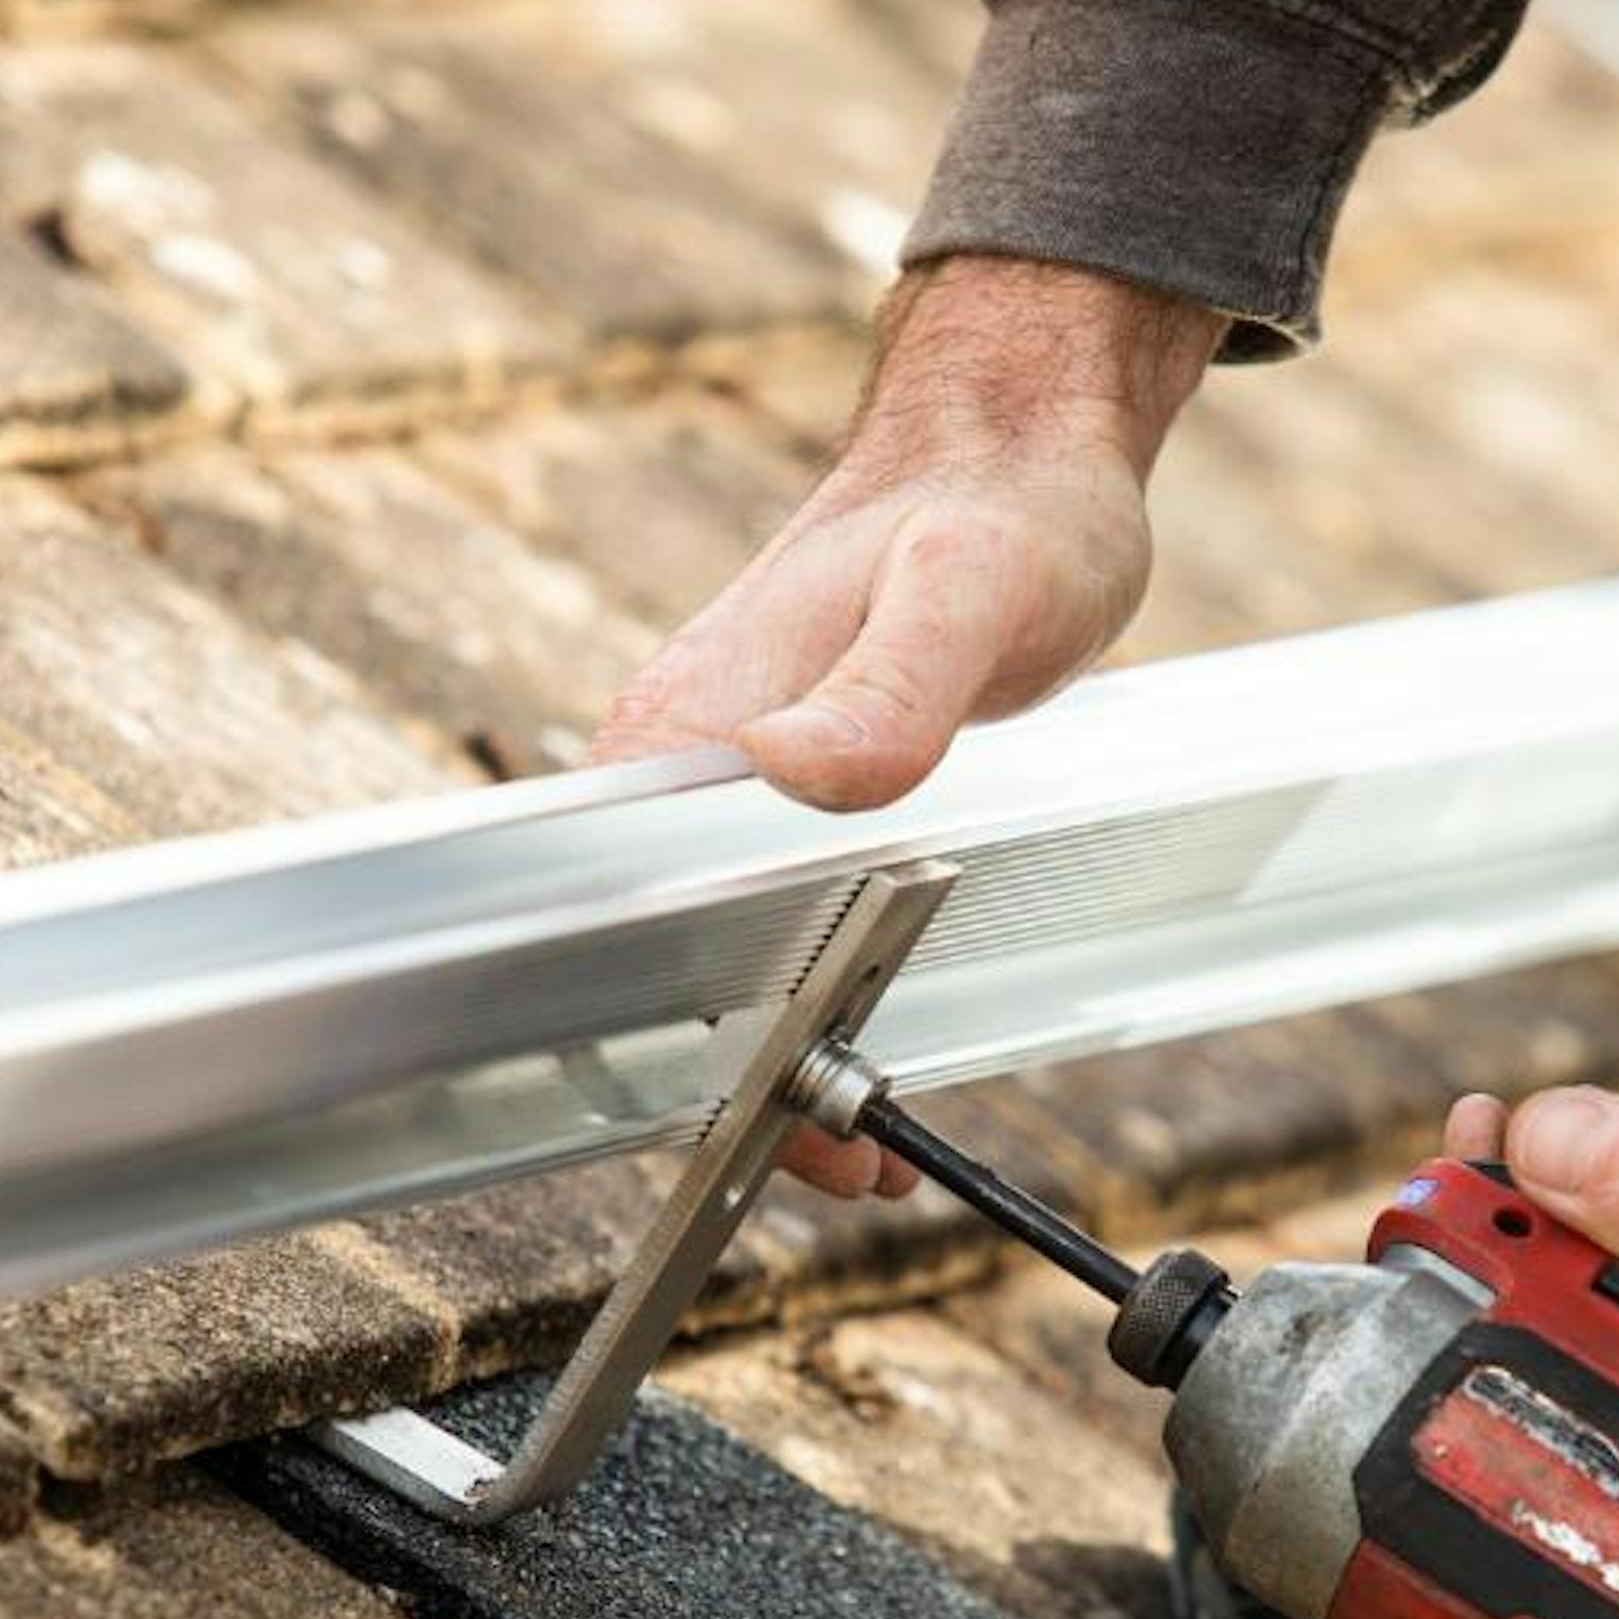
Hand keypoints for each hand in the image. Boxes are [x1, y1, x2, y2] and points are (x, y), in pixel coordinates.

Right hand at [599, 255, 1218, 1194]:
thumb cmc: (994, 513)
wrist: (1012, 450)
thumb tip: (790, 769)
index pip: (606, 927)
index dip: (671, 1047)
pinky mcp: (766, 796)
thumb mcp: (965, 597)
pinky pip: (750, 925)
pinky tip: (873, 1051)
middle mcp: (666, 767)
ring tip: (873, 1153)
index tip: (757, 1123)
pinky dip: (797, 1003)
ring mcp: (712, 784)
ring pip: (697, 961)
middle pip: (645, 969)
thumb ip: (888, 691)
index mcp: (675, 736)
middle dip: (728, 1089)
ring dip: (768, 1061)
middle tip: (853, 1168)